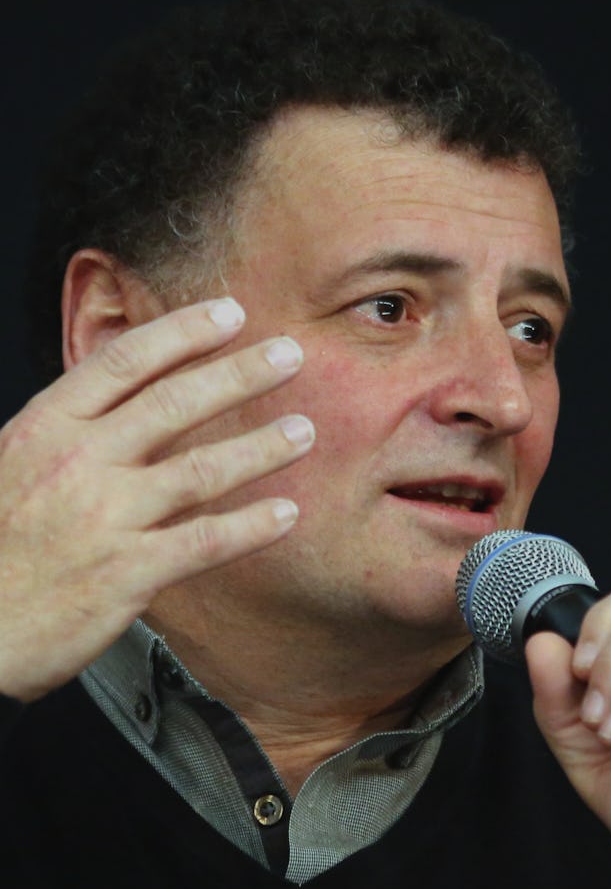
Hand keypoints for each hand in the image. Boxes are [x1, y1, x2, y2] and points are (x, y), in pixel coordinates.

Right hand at [0, 298, 313, 702]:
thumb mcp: (13, 463)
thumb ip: (71, 428)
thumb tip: (126, 392)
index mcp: (47, 427)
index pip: (125, 362)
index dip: (184, 333)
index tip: (230, 315)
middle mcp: (78, 463)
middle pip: (173, 403)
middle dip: (239, 375)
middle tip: (290, 356)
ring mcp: (104, 518)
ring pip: (198, 469)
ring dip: (260, 447)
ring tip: (303, 432)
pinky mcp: (126, 574)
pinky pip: (204, 542)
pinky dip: (251, 526)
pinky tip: (286, 513)